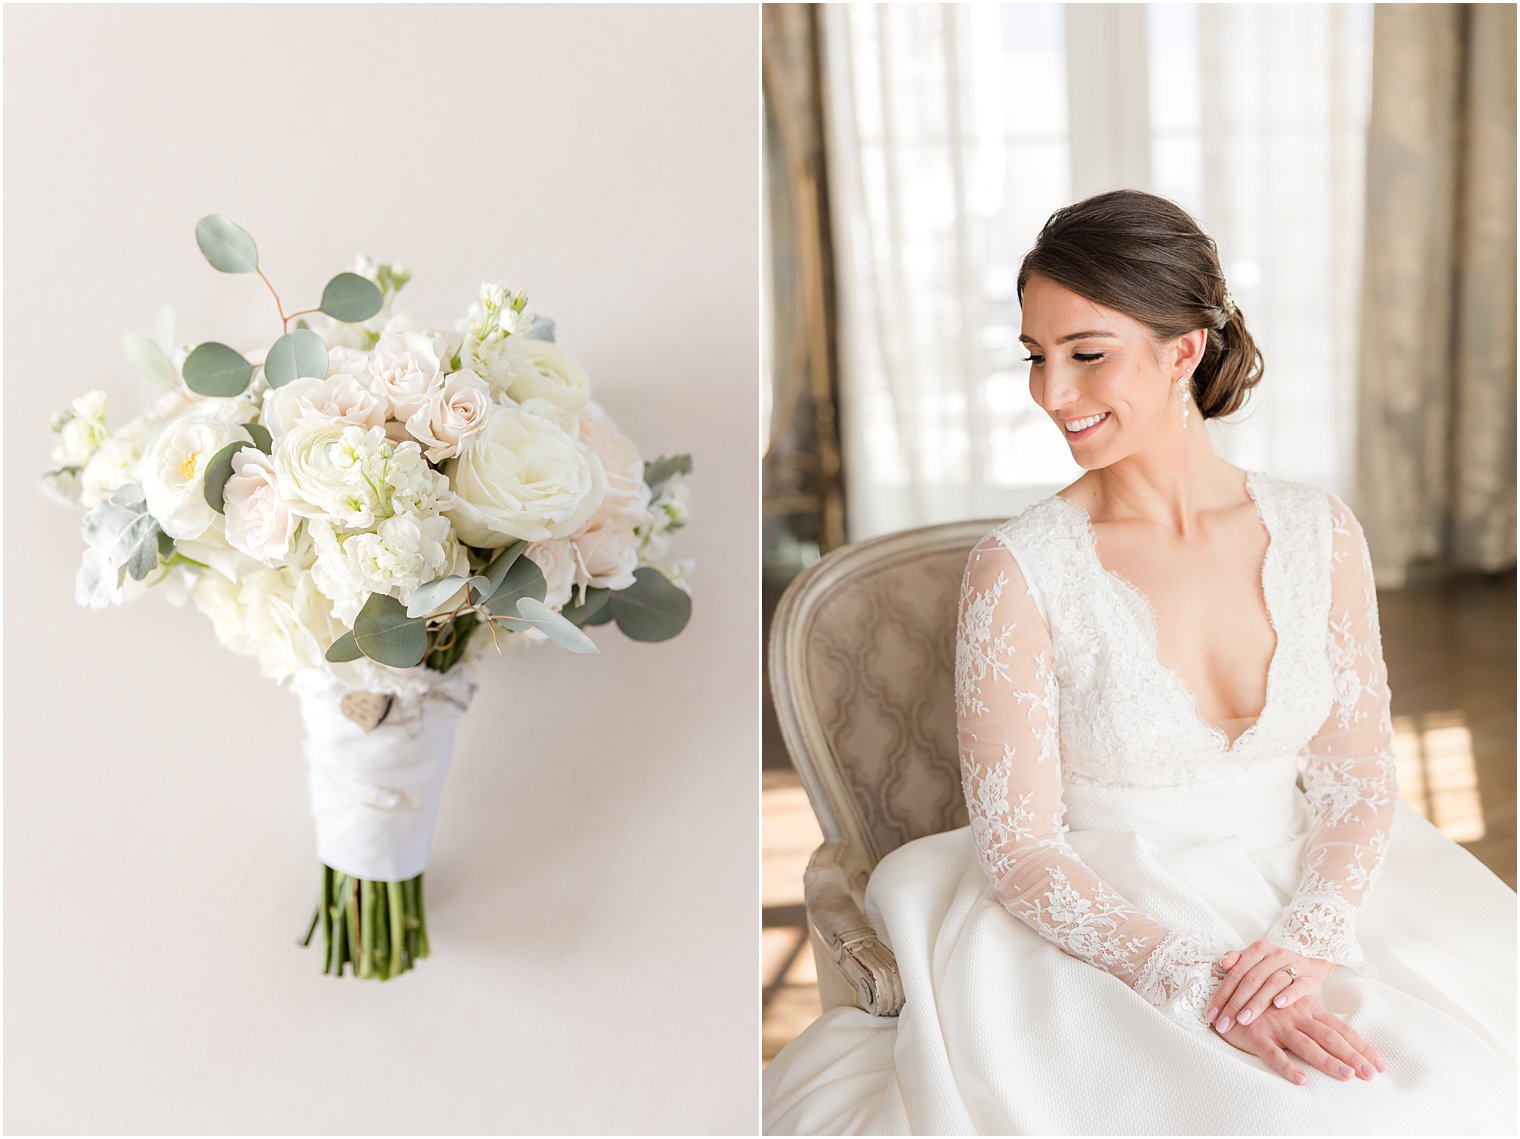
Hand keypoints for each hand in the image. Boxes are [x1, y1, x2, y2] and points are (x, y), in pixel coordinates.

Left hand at [1206, 939, 1331, 1031]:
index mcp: (1258, 949)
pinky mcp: (1310, 979)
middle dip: (1235, 1003)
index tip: (1212, 1014)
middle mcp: (1275, 955)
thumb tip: (1223, 962)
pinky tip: (1277, 1005)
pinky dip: (1288, 995)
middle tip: (1225, 1023)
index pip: (1235, 973)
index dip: (1222, 994)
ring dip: (1256, 1003)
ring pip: (1272, 983)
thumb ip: (1237, 961)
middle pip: (1251, 979)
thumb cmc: (1274, 968)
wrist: (1310, 968)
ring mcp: (1294, 965)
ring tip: (1244, 1019)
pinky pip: (1298, 986)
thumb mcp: (1255, 962)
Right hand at [1215, 995, 1386, 1084]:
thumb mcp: (1290, 1006)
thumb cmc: (1261, 1004)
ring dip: (1328, 1061)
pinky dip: (1286, 1066)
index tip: (1380, 1064)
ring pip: (1306, 1045)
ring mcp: (1276, 1025)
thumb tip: (1340, 1037)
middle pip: (1329, 1037)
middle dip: (1353, 1056)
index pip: (1341, 1029)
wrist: (1226, 995)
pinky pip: (1273, 1053)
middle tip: (1371, 1074)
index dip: (1361, 1046)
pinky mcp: (1256, 1035)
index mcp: (1307, 1008)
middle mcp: (1295, 1015)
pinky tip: (1301, 1079)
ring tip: (1347, 1075)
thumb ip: (1312, 1018)